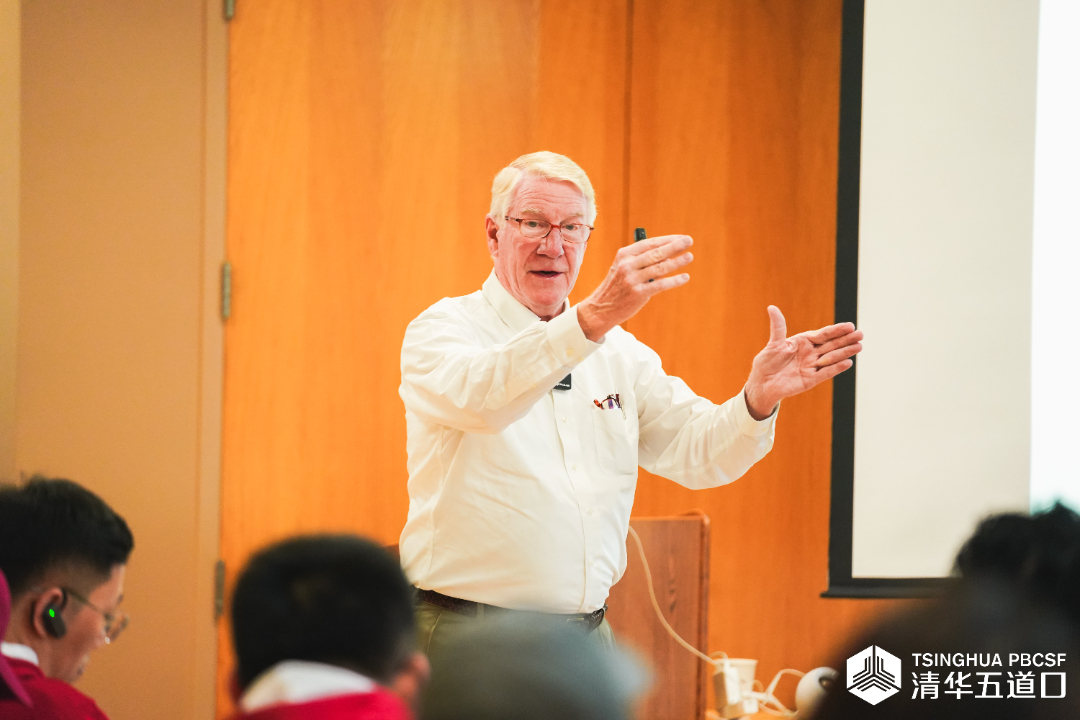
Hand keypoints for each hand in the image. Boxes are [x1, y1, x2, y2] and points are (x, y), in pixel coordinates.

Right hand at [577, 235, 693, 340]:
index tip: (680, 237)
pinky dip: (674, 281)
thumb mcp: (623, 268)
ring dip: (676, 262)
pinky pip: (660, 285)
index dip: (667, 239)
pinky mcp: (638, 293)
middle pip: (655, 253)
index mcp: (624, 255)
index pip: (649, 243)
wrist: (602, 308)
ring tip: (689, 256)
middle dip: (674, 246)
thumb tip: (668, 256)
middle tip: (688, 240)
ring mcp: (632, 279)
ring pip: (659, 268)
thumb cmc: (617, 287)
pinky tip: (684, 277)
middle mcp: (627, 265)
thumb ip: (642, 261)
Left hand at [743, 306, 862, 419]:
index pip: (823, 334)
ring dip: (845, 352)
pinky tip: (848, 362)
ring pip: (831, 357)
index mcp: (804, 342)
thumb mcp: (773, 343)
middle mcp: (811, 353)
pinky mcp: (811, 379)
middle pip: (831, 345)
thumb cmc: (766, 362)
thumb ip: (778, 327)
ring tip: (859, 347)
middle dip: (846, 340)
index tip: (850, 326)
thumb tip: (772, 307)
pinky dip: (836, 368)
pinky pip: (826, 373)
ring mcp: (812, 366)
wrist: (762, 383)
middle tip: (860, 334)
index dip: (836, 330)